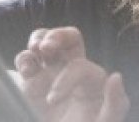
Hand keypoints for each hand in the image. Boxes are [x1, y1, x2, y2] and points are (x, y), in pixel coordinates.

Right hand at [14, 27, 129, 121]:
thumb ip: (115, 103)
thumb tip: (116, 77)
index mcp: (92, 79)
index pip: (80, 65)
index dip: (66, 77)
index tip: (53, 99)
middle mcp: (73, 71)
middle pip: (69, 39)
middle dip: (57, 36)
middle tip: (47, 46)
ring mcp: (52, 74)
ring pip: (47, 43)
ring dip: (39, 39)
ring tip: (34, 48)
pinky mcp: (32, 83)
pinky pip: (27, 61)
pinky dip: (23, 58)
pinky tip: (24, 68)